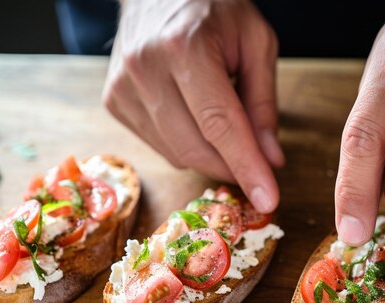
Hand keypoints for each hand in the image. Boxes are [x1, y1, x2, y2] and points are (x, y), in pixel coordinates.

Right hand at [102, 0, 282, 212]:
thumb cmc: (214, 9)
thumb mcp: (255, 42)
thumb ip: (263, 102)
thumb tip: (270, 159)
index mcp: (184, 48)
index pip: (219, 124)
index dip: (246, 166)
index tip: (268, 201)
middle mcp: (145, 69)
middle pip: (195, 147)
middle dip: (231, 167)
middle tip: (258, 166)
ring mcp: (123, 87)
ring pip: (176, 153)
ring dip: (210, 155)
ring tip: (223, 123)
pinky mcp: (114, 101)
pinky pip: (159, 145)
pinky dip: (186, 144)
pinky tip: (194, 117)